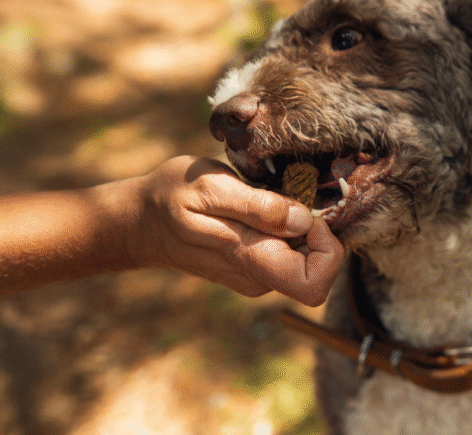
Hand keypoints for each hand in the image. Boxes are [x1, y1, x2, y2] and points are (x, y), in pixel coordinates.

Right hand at [136, 156, 344, 305]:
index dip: (327, 248)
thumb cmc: (171, 197)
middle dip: (317, 229)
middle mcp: (261, 277)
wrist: (142, 220)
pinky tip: (263, 203)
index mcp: (252, 263)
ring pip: (309, 258)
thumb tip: (304, 220)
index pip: (315, 284)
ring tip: (268, 196)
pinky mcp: (257, 262)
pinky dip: (290, 225)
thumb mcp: (211, 188)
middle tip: (288, 194)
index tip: (308, 213)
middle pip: (320, 269)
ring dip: (302, 224)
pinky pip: (293, 249)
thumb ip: (258, 207)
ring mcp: (260, 273)